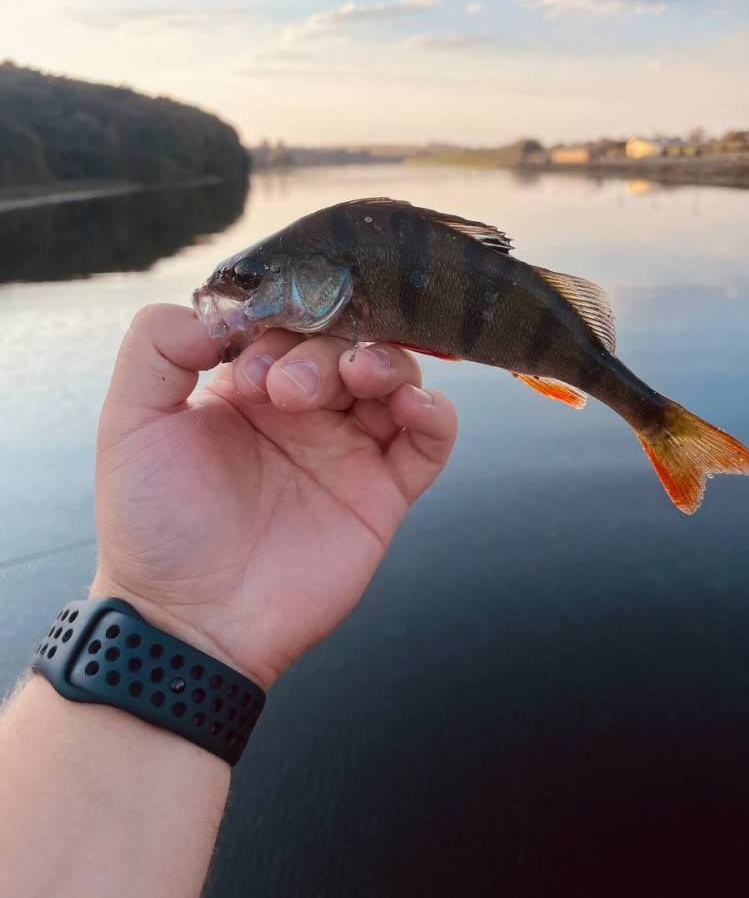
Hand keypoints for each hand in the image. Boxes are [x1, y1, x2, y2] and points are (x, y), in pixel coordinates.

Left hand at [93, 305, 456, 688]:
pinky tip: (412, 404)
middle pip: (344, 342)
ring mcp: (347, 449)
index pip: (288, 323)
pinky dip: (435, 411)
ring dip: (385, 361)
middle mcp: (303, 411)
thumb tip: (215, 309)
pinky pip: (430, 438)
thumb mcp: (130, 424)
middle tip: (289, 392)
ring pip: (393, 375)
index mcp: (248, 386)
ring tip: (358, 379)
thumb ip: (156, 348)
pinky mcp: (382, 492)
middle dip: (324, 351)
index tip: (254, 364)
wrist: (190, 622)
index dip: (281, 328)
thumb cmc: (153, 528)